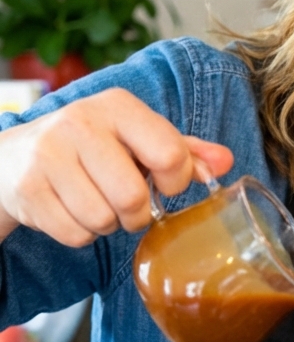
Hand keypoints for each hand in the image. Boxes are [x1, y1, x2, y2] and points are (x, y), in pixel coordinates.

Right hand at [0, 88, 233, 245]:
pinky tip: (72, 210)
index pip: (170, 154)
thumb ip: (183, 151)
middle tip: (127, 205)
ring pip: (103, 220)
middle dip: (137, 214)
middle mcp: (80, 123)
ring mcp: (49, 155)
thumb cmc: (92, 149)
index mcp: (118, 106)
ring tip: (96, 203)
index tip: (165, 185)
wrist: (17, 157)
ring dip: (108, 225)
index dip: (176, 182)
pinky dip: (81, 234)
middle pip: (133, 197)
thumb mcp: (137, 139)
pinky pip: (75, 235)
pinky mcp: (29, 189)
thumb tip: (226, 162)